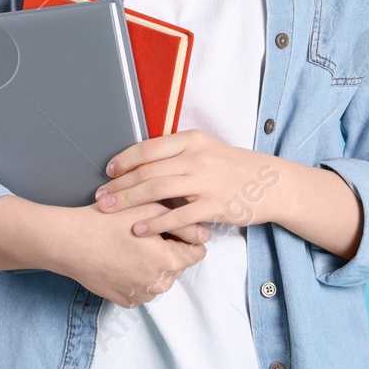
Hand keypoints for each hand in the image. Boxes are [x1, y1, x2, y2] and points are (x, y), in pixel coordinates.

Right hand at [51, 200, 209, 307]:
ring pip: (159, 277)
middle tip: (143, 233)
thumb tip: (205, 234)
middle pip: (177, 265)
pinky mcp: (125, 301)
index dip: (184, 235)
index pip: (196, 252)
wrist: (69, 242)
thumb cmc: (107, 221)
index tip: (166, 226)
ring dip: (152, 263)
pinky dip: (136, 275)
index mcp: (169, 262)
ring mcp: (141, 295)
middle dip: (167, 249)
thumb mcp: (149, 210)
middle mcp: (159, 285)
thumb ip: (183, 224)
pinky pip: (142, 287)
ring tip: (129, 245)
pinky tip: (119, 259)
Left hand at [95, 129, 281, 238]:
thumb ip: (177, 153)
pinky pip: (178, 216)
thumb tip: (141, 162)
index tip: (109, 172)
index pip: (149, 148)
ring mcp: (206, 182)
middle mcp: (197, 157)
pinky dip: (155, 223)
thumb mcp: (206, 148)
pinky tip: (139, 228)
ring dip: (129, 201)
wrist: (269, 183)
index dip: (125, 160)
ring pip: (157, 190)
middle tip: (100, 196)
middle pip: (148, 171)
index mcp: (192, 140)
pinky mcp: (213, 206)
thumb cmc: (233, 167)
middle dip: (120, 185)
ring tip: (110, 210)